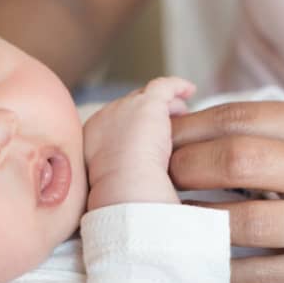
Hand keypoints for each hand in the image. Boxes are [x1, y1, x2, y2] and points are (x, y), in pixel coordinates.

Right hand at [84, 77, 192, 208]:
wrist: (124, 186)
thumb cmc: (119, 196)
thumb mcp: (111, 185)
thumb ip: (119, 175)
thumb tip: (132, 184)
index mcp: (93, 138)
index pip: (114, 125)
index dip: (132, 127)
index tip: (144, 137)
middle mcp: (105, 118)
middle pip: (130, 108)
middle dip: (147, 115)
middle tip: (166, 124)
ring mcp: (125, 108)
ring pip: (147, 97)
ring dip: (164, 104)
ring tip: (181, 110)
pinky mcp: (148, 104)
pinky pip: (164, 87)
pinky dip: (177, 86)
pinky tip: (190, 90)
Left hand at [169, 100, 283, 282]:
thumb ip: (275, 129)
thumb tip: (188, 126)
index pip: (242, 117)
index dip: (189, 130)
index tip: (158, 142)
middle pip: (239, 160)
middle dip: (185, 170)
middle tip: (157, 182)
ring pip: (247, 221)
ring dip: (196, 222)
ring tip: (169, 222)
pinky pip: (265, 275)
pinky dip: (224, 269)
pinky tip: (200, 262)